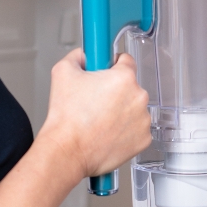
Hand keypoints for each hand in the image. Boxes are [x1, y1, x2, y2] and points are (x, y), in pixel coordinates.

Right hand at [38, 48, 151, 180]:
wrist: (68, 151)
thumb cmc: (67, 117)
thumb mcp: (62, 72)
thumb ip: (77, 56)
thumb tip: (83, 56)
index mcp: (124, 78)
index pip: (126, 60)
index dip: (113, 64)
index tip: (107, 71)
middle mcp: (139, 97)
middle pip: (130, 86)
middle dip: (116, 91)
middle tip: (96, 101)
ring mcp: (143, 120)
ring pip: (134, 108)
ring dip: (122, 111)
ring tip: (100, 120)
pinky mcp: (143, 140)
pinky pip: (137, 129)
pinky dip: (126, 131)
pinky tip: (108, 133)